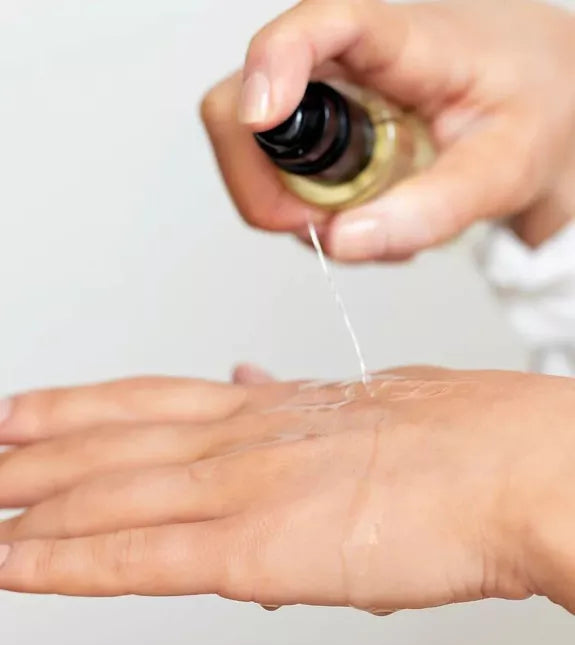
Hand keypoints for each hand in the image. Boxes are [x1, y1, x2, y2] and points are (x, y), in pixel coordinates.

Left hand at [0, 368, 572, 613]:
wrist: (514, 468)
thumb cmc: (467, 445)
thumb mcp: (373, 410)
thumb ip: (303, 407)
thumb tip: (259, 386)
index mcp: (272, 408)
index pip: (147, 401)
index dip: (76, 407)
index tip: (26, 411)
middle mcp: (240, 437)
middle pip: (107, 439)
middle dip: (29, 449)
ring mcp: (238, 489)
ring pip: (104, 493)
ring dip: (25, 504)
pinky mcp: (251, 549)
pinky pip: (134, 558)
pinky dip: (64, 563)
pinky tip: (13, 564)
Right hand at [201, 0, 574, 257]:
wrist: (542, 101)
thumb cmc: (529, 112)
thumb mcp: (500, 171)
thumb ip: (430, 209)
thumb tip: (342, 241)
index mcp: (404, 39)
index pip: (320, 25)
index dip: (273, 64)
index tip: (261, 117)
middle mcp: (344, 56)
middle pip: (242, 98)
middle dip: (262, 181)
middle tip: (320, 224)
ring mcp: (322, 91)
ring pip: (252, 148)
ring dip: (290, 206)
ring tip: (370, 219)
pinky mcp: (317, 123)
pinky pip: (276, 174)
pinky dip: (309, 213)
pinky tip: (367, 211)